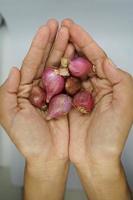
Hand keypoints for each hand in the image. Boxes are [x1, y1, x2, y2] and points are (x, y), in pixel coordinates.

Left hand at [0, 19, 73, 199]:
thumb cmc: (29, 139)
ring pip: (59, 68)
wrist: (48, 155)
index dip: (39, 45)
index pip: (31, 63)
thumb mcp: (9, 115)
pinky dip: (74, 68)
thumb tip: (14, 69)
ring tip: (70, 36)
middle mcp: (39, 88)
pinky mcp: (67, 99)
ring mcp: (55, 92)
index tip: (46, 30)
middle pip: (46, 61)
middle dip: (53, 43)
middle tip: (60, 26)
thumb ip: (8, 91)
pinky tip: (77, 56)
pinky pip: (70, 81)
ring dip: (64, 51)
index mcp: (24, 90)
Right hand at [62, 19, 132, 199]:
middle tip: (61, 29)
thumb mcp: (124, 107)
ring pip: (71, 70)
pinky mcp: (68, 103)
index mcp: (110, 85)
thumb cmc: (110, 136)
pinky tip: (50, 64)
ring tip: (54, 40)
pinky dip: (56, 74)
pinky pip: (61, 85)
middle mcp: (95, 87)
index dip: (85, 41)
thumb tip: (105, 61)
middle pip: (82, 60)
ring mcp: (80, 94)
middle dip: (72, 43)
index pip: (97, 58)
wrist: (94, 158)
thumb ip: (120, 81)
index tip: (72, 28)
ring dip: (63, 55)